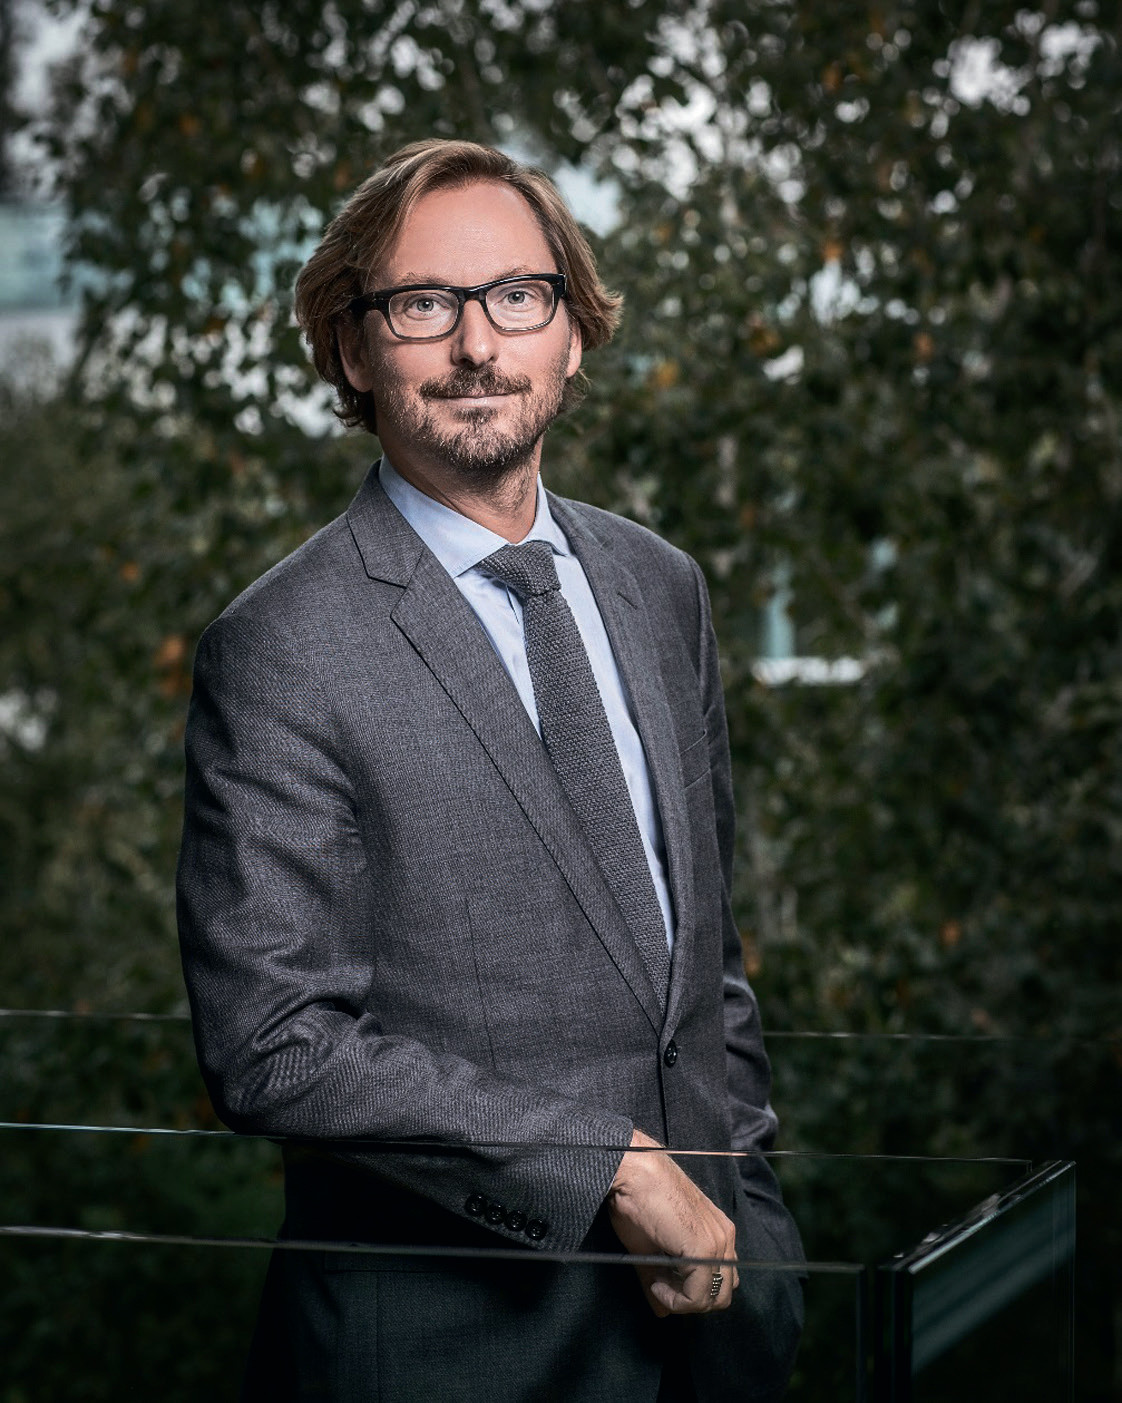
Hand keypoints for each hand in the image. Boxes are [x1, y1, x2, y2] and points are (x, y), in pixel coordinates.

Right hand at [607, 1128, 739, 1316]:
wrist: (631, 1171)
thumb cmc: (637, 1199)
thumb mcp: (651, 1246)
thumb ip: (660, 1279)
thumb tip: (662, 1312)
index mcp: (718, 1233)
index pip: (719, 1282)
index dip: (689, 1291)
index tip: (658, 1281)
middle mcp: (725, 1237)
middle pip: (721, 1295)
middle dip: (689, 1300)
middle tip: (659, 1285)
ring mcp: (717, 1243)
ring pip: (712, 1299)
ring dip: (682, 1300)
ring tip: (656, 1280)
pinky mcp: (702, 1248)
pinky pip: (697, 1296)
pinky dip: (674, 1299)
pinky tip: (655, 1281)